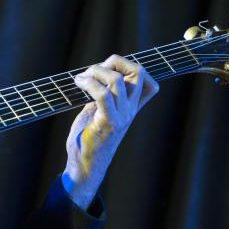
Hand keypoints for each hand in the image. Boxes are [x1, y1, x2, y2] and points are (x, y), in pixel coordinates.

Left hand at [63, 55, 157, 208]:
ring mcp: (121, 116)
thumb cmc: (87, 139)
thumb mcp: (97, 112)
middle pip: (139, 72)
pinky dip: (89, 83)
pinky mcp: (108, 122)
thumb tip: (93, 74)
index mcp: (131, 108)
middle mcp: (130, 111)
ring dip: (95, 72)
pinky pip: (103, 95)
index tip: (108, 69)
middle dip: (115, 61)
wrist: (83, 166)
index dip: (132, 66)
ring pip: (117, 80)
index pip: (150, 83)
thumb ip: (102, 95)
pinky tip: (79, 84)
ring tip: (80, 79)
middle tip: (94, 70)